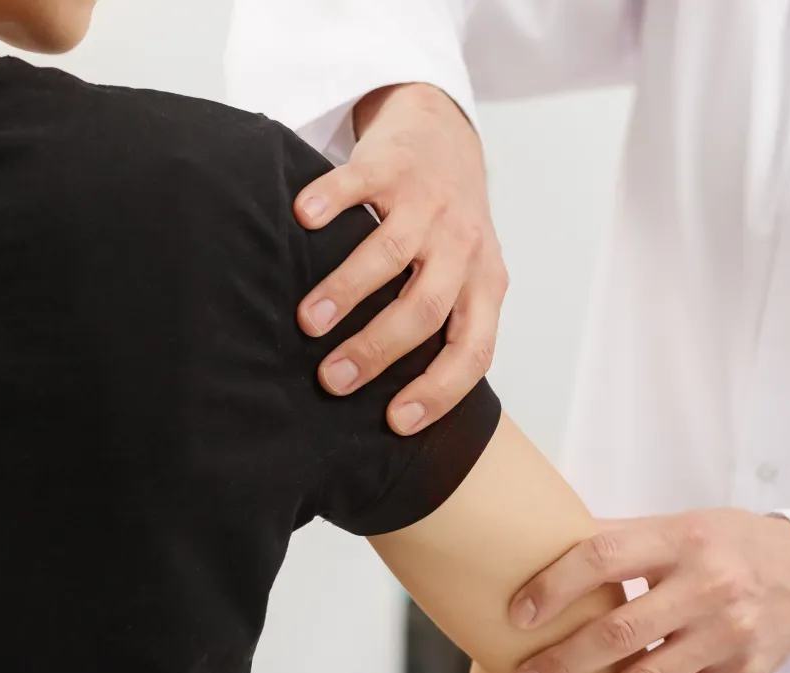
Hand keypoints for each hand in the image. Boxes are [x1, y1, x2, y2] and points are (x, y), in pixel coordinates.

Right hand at [293, 83, 506, 434]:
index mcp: (486, 284)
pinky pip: (361, 184)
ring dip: (348, 291)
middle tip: (332, 379)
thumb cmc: (448, 226)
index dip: (439, 390)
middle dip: (377, 349)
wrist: (443, 134)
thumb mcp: (467, 276)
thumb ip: (446, 323)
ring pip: (391, 253)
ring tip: (309, 322)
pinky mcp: (394, 164)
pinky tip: (303, 220)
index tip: (395, 422)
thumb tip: (399, 405)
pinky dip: (331, 201)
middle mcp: (464, 245)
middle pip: (424, 307)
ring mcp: (430, 203)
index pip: (472, 349)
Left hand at [509, 510, 789, 672]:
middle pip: (621, 629)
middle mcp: (708, 585)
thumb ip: (621, 537)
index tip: (517, 615)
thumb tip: (543, 541)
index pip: (605, 558)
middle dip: (565, 661)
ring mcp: (727, 634)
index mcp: (682, 539)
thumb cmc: (727, 546)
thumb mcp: (681, 525)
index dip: (555, 586)